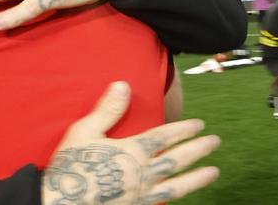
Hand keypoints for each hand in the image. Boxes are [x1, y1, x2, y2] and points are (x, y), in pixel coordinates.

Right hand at [41, 82, 219, 204]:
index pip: (164, 137)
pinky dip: (176, 196)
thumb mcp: (84, 131)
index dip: (183, 129)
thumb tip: (123, 85)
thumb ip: (107, 109)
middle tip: (215, 142)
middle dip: (198, 149)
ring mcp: (141, 194)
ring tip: (213, 172)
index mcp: (131, 151)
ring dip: (197, 178)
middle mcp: (142, 173)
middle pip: (177, 159)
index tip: (199, 124)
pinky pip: (162, 202)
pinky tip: (181, 194)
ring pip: (177, 185)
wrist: (62, 201)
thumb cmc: (71, 164)